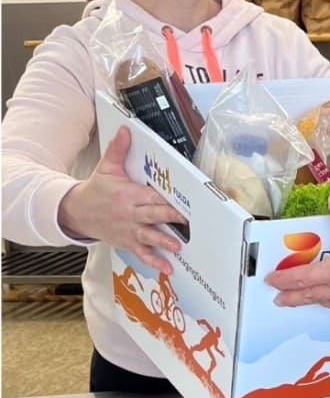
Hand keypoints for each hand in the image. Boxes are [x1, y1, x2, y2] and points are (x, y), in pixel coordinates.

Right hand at [58, 126, 186, 274]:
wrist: (75, 212)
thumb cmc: (96, 191)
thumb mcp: (106, 167)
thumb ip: (118, 149)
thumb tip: (126, 130)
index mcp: (127, 194)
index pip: (150, 196)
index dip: (166, 199)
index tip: (183, 201)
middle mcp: (129, 214)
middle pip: (152, 215)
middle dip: (169, 218)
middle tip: (186, 222)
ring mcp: (128, 230)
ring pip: (148, 236)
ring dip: (163, 242)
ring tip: (177, 247)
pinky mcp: (126, 242)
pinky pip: (142, 252)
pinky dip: (154, 261)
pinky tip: (167, 267)